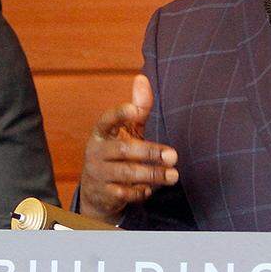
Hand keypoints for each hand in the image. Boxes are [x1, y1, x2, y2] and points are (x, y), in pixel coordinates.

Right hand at [79, 74, 177, 222]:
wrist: (96, 191)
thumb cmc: (116, 153)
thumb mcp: (125, 131)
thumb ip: (136, 109)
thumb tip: (142, 78)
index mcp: (101, 133)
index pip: (107, 120)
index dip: (119, 114)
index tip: (135, 110)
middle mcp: (96, 152)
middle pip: (123, 150)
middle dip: (150, 152)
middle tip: (174, 155)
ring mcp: (99, 173)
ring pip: (126, 173)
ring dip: (153, 174)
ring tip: (174, 175)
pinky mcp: (104, 193)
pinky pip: (125, 193)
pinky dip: (141, 191)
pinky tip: (152, 189)